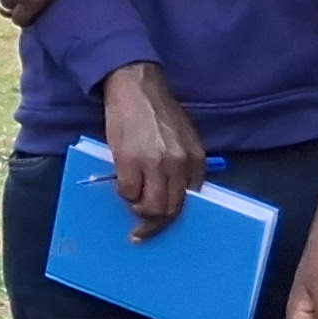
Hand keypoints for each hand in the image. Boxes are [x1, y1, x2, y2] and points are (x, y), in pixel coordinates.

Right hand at [100, 63, 203, 236]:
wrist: (136, 87)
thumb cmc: (158, 111)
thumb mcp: (183, 138)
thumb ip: (183, 164)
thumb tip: (174, 192)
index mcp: (196, 159)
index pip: (191, 200)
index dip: (175, 215)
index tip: (163, 224)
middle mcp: (179, 164)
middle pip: (170, 209)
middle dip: (155, 224)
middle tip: (141, 231)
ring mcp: (154, 164)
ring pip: (149, 207)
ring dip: (138, 211)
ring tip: (131, 203)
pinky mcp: (129, 161)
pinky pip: (127, 192)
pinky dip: (123, 194)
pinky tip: (121, 184)